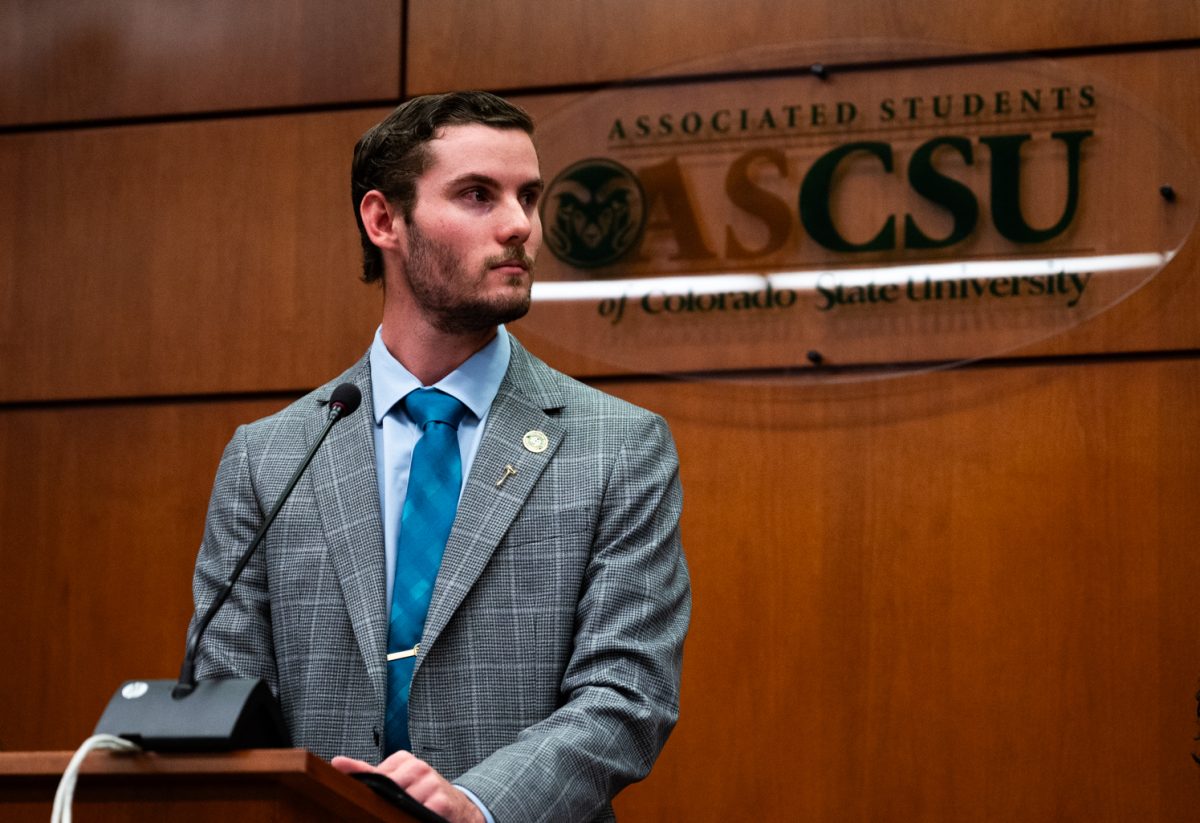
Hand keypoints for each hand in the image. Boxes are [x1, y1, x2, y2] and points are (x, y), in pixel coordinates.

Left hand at [332, 752, 484, 822]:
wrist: (459, 808)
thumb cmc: (422, 793)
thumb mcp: (394, 779)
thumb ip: (366, 772)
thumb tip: (337, 762)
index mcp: (404, 759)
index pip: (376, 776)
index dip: (373, 792)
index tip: (373, 801)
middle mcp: (418, 767)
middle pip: (387, 789)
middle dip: (384, 804)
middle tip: (387, 810)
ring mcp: (431, 782)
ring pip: (402, 802)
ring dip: (399, 812)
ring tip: (401, 813)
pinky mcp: (441, 801)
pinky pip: (419, 812)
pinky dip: (413, 817)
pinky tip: (414, 817)